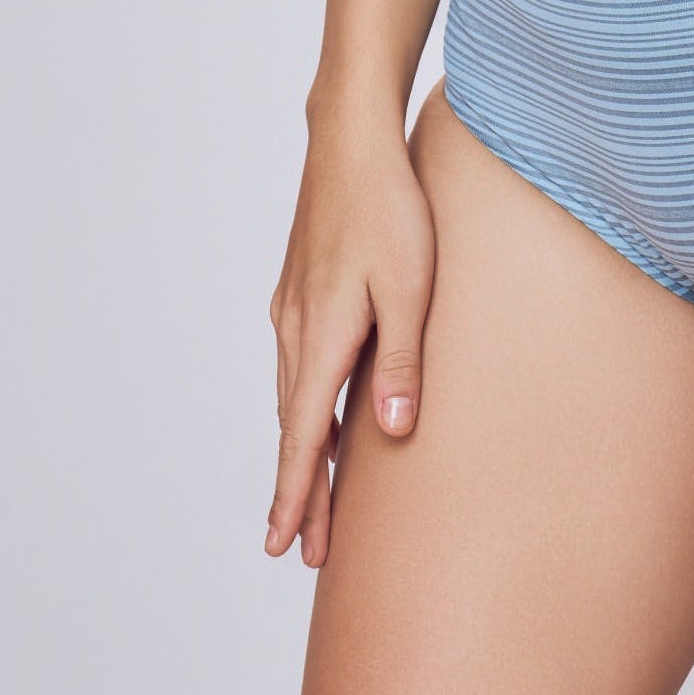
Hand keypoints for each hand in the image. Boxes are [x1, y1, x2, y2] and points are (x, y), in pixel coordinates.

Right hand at [266, 111, 434, 566]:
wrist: (351, 142)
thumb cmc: (392, 211)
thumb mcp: (411, 290)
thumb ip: (400, 363)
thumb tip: (391, 432)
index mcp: (320, 338)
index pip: (302, 438)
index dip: (295, 496)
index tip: (283, 544)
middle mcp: (295, 331)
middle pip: (294, 430)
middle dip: (299, 493)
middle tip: (303, 552)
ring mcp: (293, 311)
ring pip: (294, 400)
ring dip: (303, 454)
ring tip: (313, 504)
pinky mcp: (302, 294)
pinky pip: (299, 370)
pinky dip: (305, 411)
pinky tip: (319, 423)